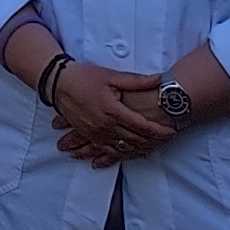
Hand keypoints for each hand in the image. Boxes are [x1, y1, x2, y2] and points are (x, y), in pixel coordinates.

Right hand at [45, 60, 168, 167]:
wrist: (58, 83)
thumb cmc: (84, 77)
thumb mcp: (111, 76)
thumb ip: (136, 80)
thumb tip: (159, 79)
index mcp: (113, 110)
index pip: (143, 126)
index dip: (160, 131)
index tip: (172, 131)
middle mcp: (105, 126)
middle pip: (137, 140)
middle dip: (155, 141)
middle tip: (168, 138)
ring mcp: (97, 133)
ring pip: (125, 148)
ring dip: (142, 149)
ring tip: (155, 146)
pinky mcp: (90, 136)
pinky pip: (110, 150)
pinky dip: (124, 153)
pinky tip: (133, 152)